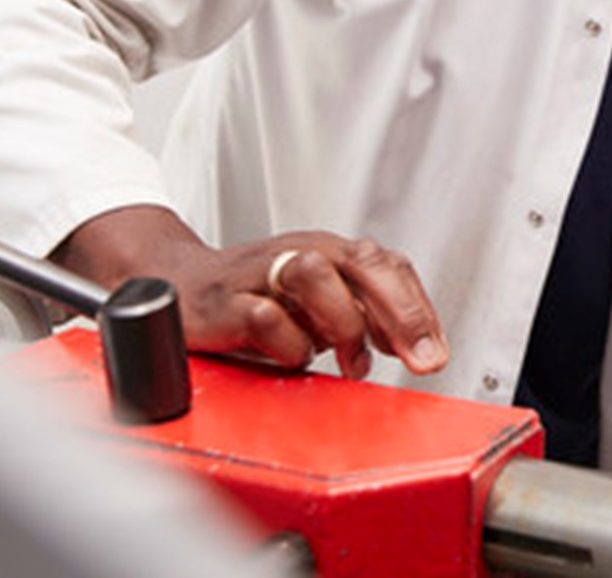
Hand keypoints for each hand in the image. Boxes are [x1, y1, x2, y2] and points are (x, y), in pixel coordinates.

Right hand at [53, 205, 447, 380]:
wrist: (177, 284)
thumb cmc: (252, 296)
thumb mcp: (317, 303)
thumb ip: (363, 315)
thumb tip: (412, 343)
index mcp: (331, 251)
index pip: (389, 266)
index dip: (419, 309)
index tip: (435, 352)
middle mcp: (302, 252)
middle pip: (364, 263)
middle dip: (402, 313)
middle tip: (420, 359)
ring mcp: (263, 272)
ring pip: (317, 274)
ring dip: (343, 324)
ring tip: (348, 361)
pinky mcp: (226, 299)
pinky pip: (266, 317)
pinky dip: (287, 345)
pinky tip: (290, 359)